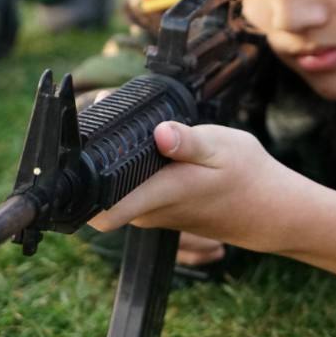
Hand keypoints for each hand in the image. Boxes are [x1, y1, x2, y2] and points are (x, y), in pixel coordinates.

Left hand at [89, 121, 335, 292]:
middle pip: (97, 196)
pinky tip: (143, 146)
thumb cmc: (249, 177)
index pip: (99, 209)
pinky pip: (129, 192)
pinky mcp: (160, 210)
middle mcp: (149, 210)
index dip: (74, 189)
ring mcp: (153, 213)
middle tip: (94, 123)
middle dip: (87, 164)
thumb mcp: (223, 147)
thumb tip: (162, 134)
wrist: (270, 211)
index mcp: (159, 193)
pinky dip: (127, 171)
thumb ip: (189, 141)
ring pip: (112, 192)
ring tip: (117, 126)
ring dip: (110, 165)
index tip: (65, 158)